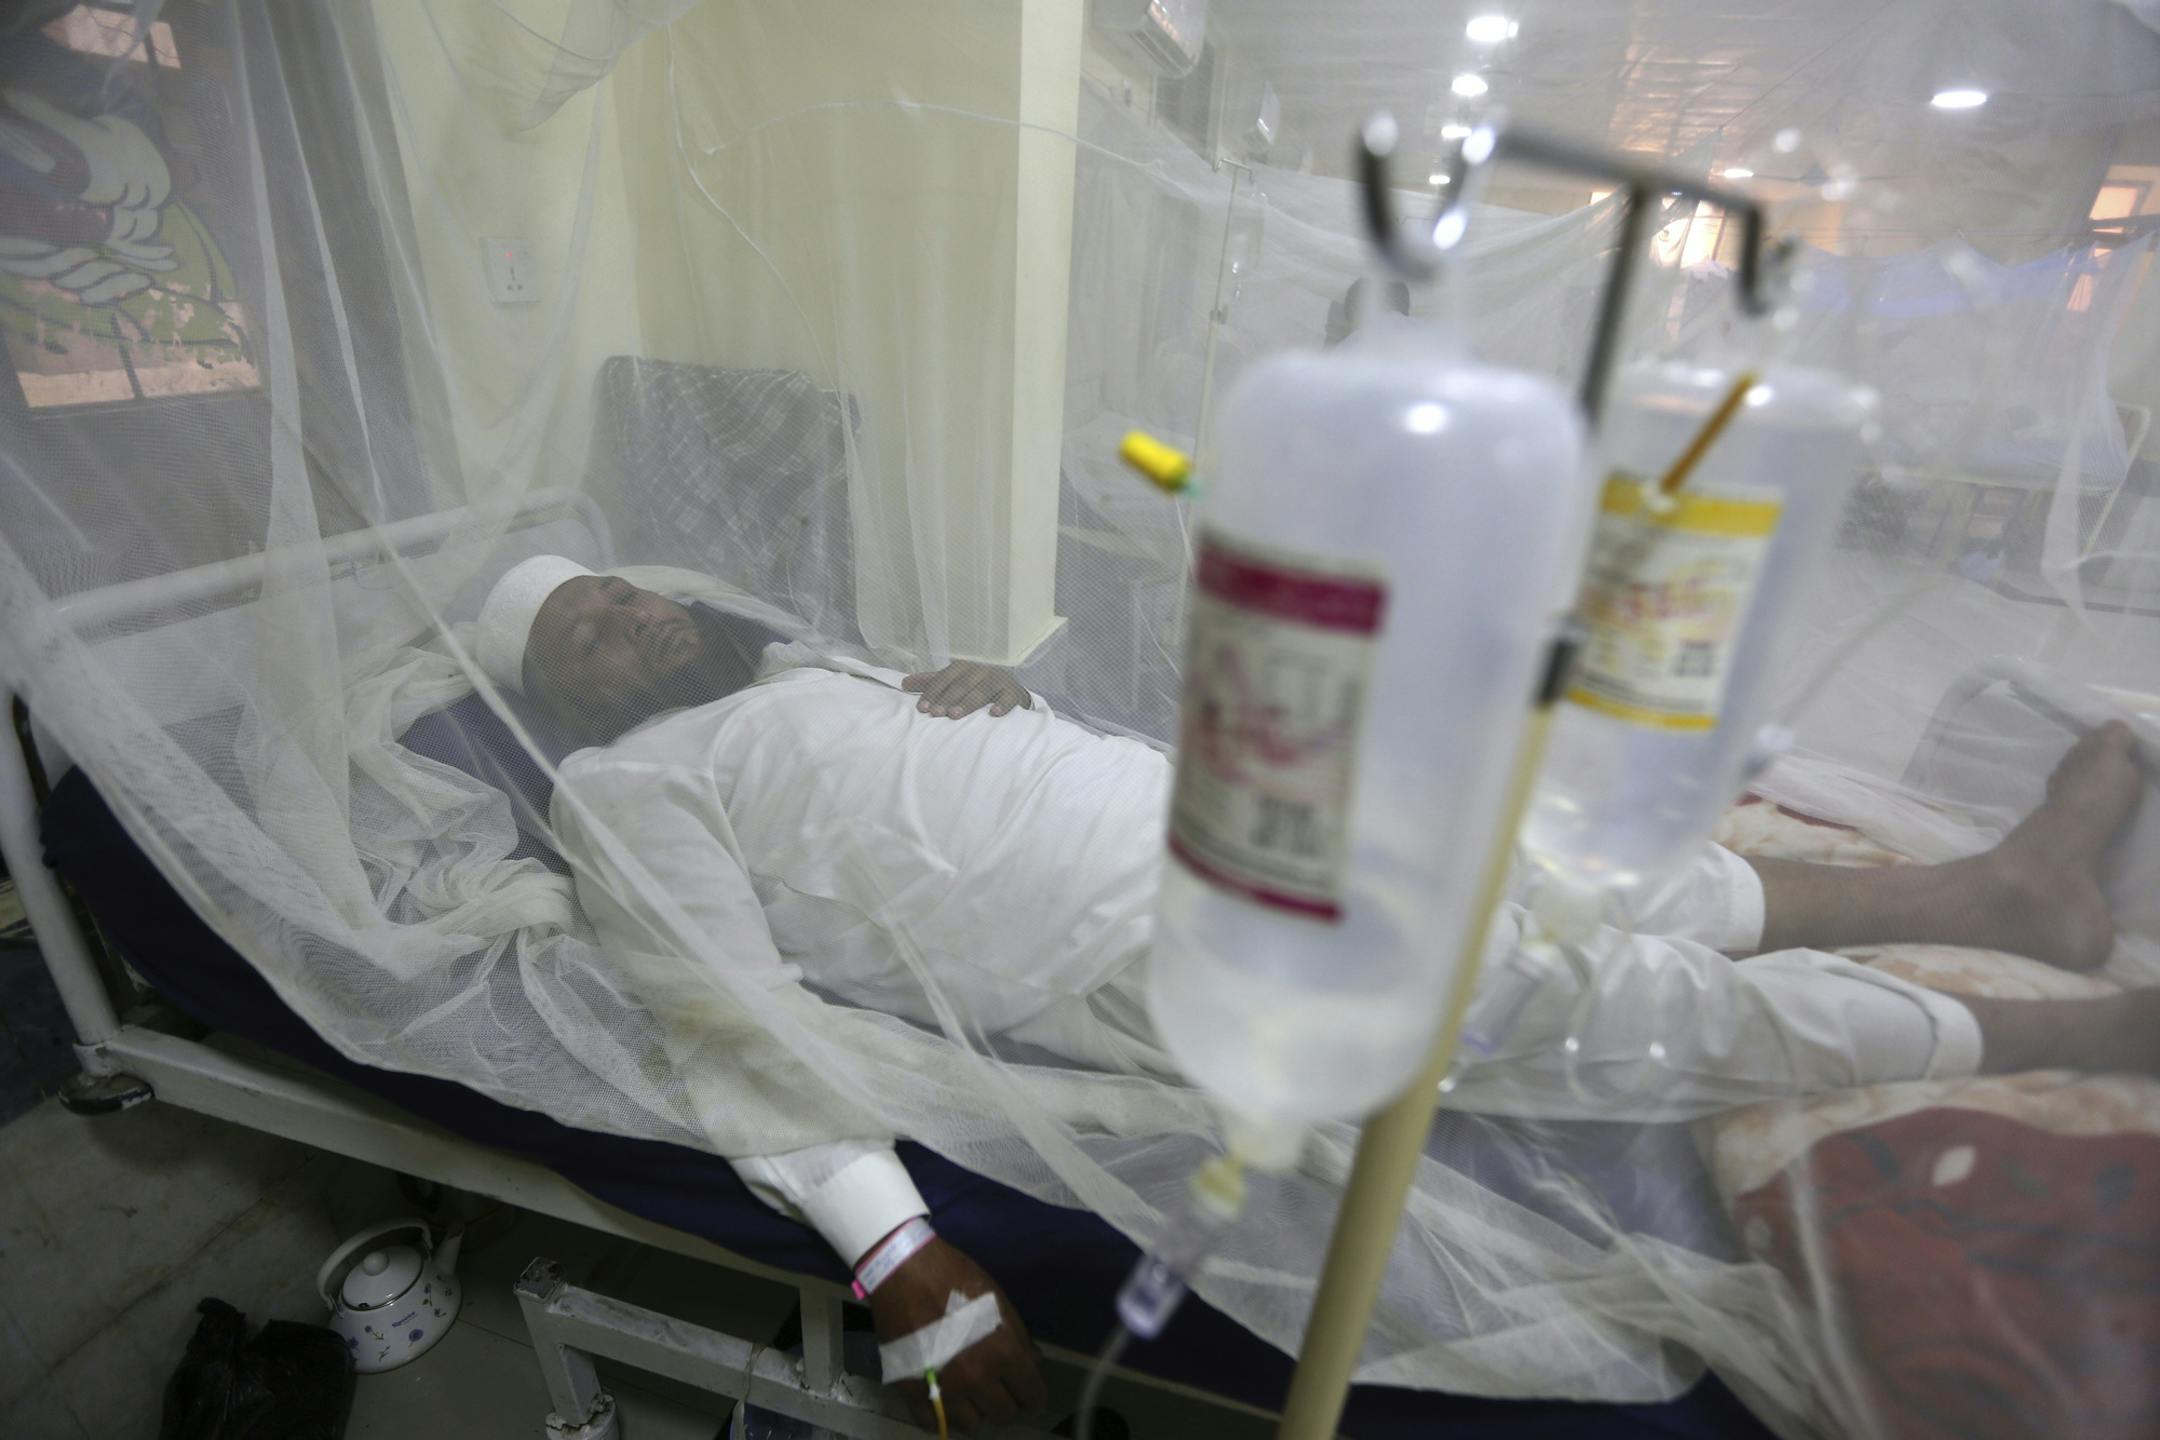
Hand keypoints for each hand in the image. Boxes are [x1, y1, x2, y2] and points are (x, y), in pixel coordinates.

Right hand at [868, 1236, 1045, 1431]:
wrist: (903, 1272)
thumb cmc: (955, 1278)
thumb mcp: (997, 1300)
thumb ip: (1018, 1336)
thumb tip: (1033, 1361)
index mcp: (1003, 1353)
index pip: (1031, 1395)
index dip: (1033, 1396)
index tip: (1029, 1395)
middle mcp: (976, 1378)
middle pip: (1003, 1414)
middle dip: (1007, 1404)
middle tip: (999, 1391)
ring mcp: (942, 1388)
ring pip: (970, 1425)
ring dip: (975, 1412)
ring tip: (971, 1396)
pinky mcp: (912, 1392)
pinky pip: (934, 1423)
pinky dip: (942, 1416)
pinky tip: (945, 1398)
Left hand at [902, 661, 1031, 718]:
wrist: (1009, 687)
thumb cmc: (975, 685)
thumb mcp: (953, 681)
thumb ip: (930, 682)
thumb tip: (903, 683)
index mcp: (962, 667)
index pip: (944, 679)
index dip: (933, 693)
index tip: (923, 708)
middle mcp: (979, 670)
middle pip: (961, 685)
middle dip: (947, 699)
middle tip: (937, 713)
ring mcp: (998, 680)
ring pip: (982, 691)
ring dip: (968, 702)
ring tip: (955, 715)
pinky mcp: (1013, 691)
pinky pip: (1008, 697)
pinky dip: (1002, 704)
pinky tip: (994, 714)